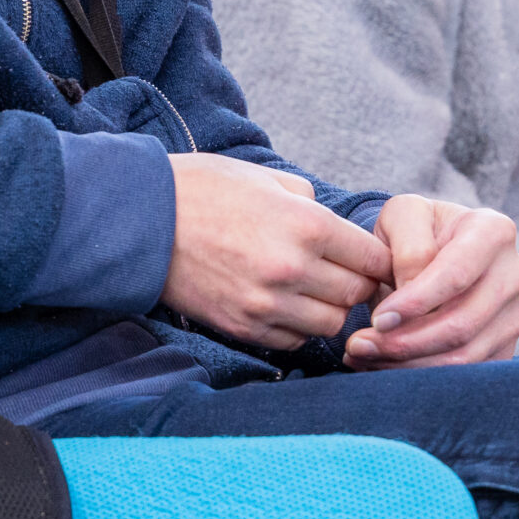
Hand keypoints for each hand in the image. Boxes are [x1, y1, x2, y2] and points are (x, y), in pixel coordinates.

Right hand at [163, 154, 392, 350]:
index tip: (370, 257)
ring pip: (330, 324)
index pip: (373, 259)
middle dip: (356, 284)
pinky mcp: (244, 327)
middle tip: (340, 272)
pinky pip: (294, 340)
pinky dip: (297, 327)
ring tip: (310, 290)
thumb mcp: (264, 178)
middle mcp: (293, 269)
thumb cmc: (202, 189)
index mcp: (306, 225)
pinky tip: (283, 304)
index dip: (377, 259)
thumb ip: (308, 202)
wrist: (140, 221)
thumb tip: (333, 225)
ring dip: (327, 308)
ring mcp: (268, 304)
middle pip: (356, 295)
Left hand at [344, 196, 518, 369]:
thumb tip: (410, 292)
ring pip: (464, 356)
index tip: (377, 319)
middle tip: (359, 345)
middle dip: (405, 341)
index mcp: (493, 232)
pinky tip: (385, 365)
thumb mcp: (402, 217)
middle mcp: (513, 274)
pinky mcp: (504, 347)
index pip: (456, 275)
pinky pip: (466, 374)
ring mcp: (514, 315)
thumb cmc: (414, 231)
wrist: (430, 250)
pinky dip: (422, 377)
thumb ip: (407, 247)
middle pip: (462, 323)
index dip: (415, 302)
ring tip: (365, 355)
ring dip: (408, 364)